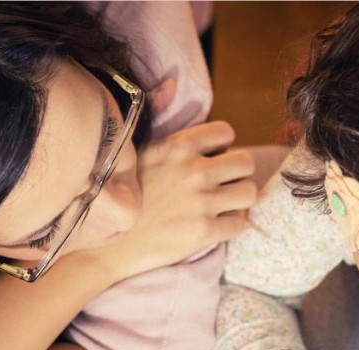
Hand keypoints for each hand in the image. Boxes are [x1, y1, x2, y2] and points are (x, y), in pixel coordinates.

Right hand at [102, 121, 257, 278]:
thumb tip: (178, 96)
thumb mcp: (141, 155)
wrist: (109, 244)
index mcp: (178, 147)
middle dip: (237, 172)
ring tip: (226, 205)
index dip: (223, 146)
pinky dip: (234, 225)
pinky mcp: (205, 232)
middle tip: (224, 183)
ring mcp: (202, 202)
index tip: (214, 158)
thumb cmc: (123, 198)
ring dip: (240, 199)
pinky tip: (219, 226)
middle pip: (245, 162)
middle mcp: (194, 171)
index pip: (225, 132)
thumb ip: (168, 138)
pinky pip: (241, 223)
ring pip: (250, 192)